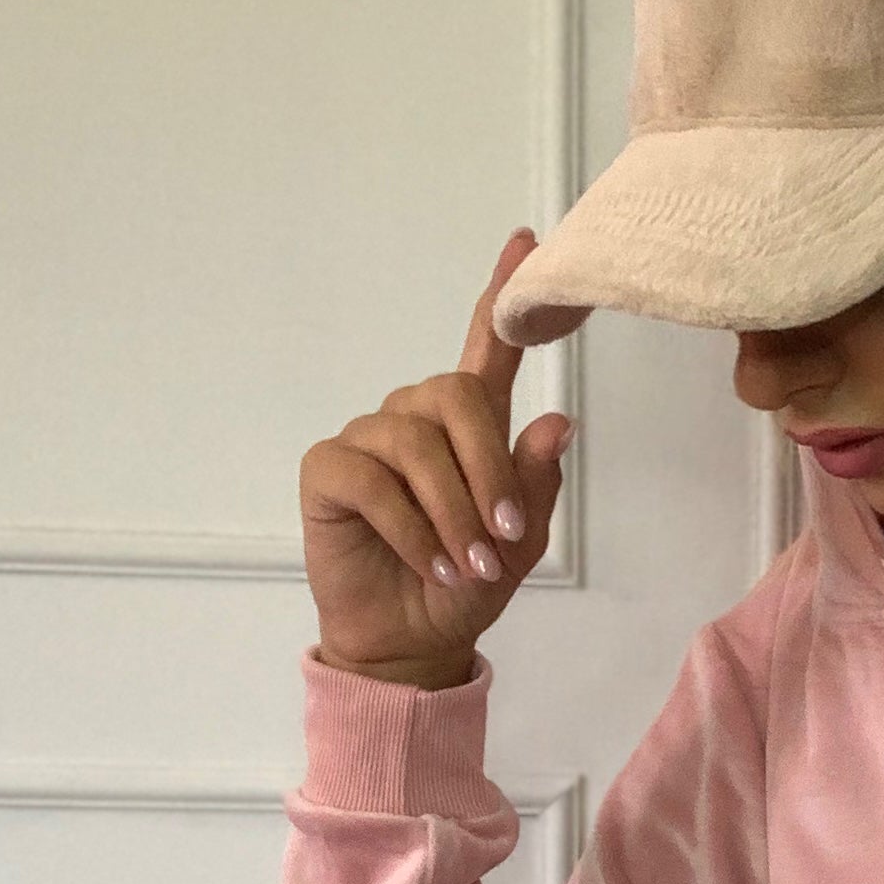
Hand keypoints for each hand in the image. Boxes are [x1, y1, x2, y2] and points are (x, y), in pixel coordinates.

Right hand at [299, 226, 574, 686]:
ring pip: (416, 444)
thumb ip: (533, 484)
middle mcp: (415, 419)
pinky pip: (371, 480)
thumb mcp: (517, 545)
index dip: (501, 295)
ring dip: (452, 513)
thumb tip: (555, 422)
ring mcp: (368, 440)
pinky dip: (409, 527)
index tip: (528, 241)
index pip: (485, 348)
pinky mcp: (328, 470)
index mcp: (467, 427)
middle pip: (455, 395)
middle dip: (488, 471)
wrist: (410, 641)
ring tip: (468, 566)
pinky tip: (429, 562)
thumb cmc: (463, 586)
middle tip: (503, 541)